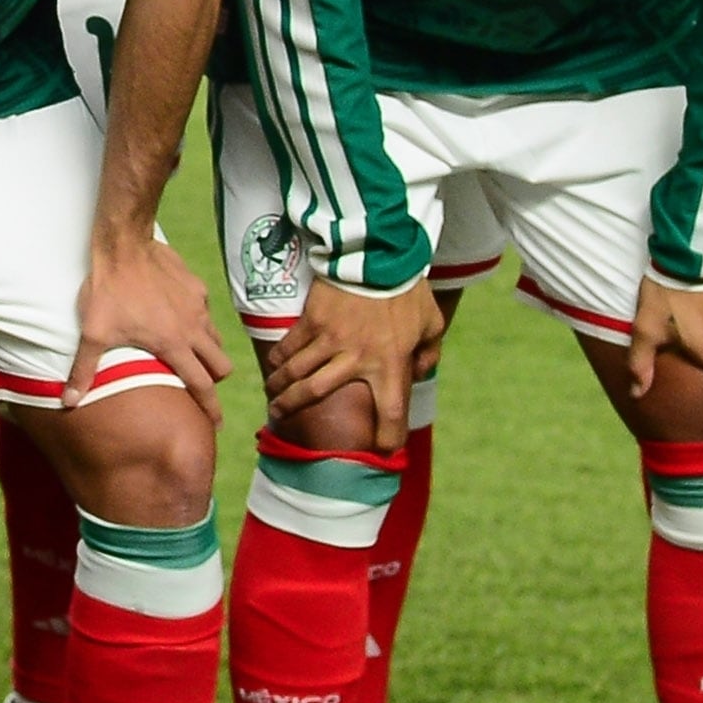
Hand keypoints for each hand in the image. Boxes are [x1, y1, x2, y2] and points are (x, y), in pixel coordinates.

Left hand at [75, 228, 231, 423]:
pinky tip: (177, 315)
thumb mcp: (92, 333)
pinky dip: (197, 319)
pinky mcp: (196, 286)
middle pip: (221, 365)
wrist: (123, 244)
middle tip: (203, 385)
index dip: (210, 408)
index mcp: (173, 345)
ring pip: (217, 338)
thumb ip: (83, 370)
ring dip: (208, 350)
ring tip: (191, 353)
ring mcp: (199, 305)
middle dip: (215, 379)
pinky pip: (205, 310)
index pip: (202, 386)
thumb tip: (68, 401)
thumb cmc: (108, 290)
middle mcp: (193, 328)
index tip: (216, 424)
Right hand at [263, 278, 440, 453]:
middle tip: (280, 417)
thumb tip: (418, 372)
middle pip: (316, 394)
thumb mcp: (431, 322)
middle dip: (294, 409)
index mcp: (390, 364)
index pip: (391, 412)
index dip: (387, 437)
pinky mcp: (313, 320)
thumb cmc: (408, 290)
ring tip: (271, 396)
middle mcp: (356, 358)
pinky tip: (274, 365)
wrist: (379, 253)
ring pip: (296, 372)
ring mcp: (329, 339)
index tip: (382, 449)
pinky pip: (290, 345)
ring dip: (280, 387)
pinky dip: (280, 358)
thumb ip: (428, 352)